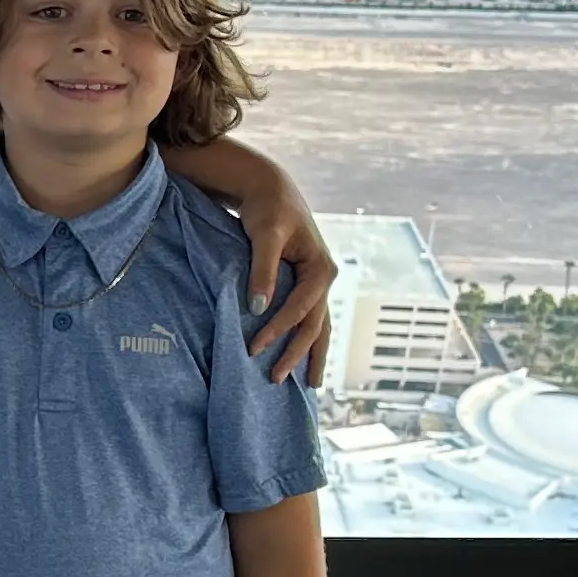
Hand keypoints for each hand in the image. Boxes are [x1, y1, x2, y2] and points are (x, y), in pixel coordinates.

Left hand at [236, 187, 336, 389]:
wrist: (270, 191)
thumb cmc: (267, 209)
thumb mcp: (264, 235)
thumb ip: (263, 270)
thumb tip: (258, 308)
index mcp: (320, 268)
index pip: (300, 309)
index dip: (277, 330)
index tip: (253, 348)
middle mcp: (324, 279)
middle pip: (314, 326)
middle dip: (296, 355)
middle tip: (274, 380)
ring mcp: (317, 285)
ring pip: (318, 327)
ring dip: (311, 355)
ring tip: (309, 385)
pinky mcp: (305, 286)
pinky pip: (308, 319)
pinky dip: (306, 340)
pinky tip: (301, 360)